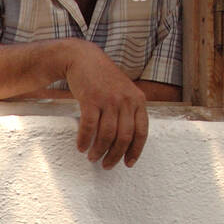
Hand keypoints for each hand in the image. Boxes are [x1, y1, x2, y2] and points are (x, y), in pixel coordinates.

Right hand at [62, 42, 148, 167]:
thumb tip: (127, 139)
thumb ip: (129, 110)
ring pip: (107, 135)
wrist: (83, 59)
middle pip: (124, 137)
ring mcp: (109, 100)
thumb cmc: (103, 78)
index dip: (135, 151)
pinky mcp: (91, 99)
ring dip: (99, 151)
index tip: (128, 163)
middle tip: (107, 165)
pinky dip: (85, 140)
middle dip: (115, 155)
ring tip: (93, 158)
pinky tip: (81, 147)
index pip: (142, 132)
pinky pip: (89, 127)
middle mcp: (126, 100)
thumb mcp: (124, 91)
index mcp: (138, 100)